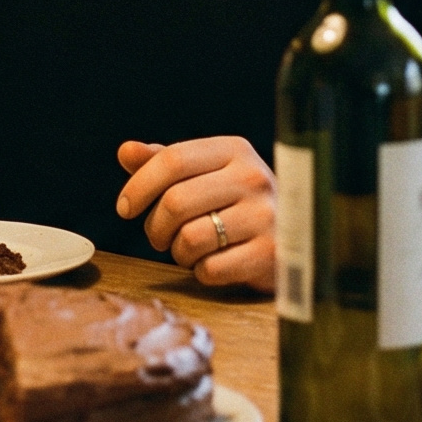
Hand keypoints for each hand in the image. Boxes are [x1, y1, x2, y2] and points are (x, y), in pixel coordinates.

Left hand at [116, 137, 274, 289]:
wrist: (296, 238)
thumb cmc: (236, 202)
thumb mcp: (205, 173)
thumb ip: (164, 162)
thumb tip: (125, 152)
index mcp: (234, 150)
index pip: (172, 160)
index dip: (139, 186)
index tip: (124, 208)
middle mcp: (253, 177)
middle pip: (176, 202)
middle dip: (155, 226)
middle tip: (159, 236)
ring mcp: (265, 216)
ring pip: (190, 238)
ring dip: (178, 252)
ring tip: (191, 249)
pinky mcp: (270, 255)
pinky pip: (210, 269)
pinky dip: (202, 271)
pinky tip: (216, 262)